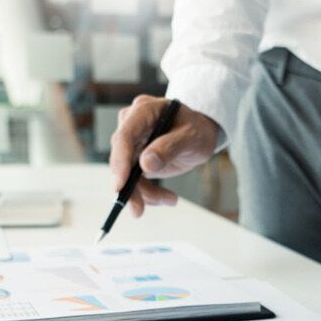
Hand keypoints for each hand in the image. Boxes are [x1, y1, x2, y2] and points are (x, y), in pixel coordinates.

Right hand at [108, 95, 220, 216]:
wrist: (200, 135)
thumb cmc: (197, 130)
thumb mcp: (191, 137)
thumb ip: (169, 147)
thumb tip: (146, 164)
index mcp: (144, 110)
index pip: (125, 136)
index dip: (120, 161)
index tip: (120, 186)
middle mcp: (132, 124)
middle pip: (121, 158)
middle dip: (130, 187)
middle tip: (138, 210)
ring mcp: (132, 141)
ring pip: (126, 174)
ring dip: (144, 193)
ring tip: (170, 200)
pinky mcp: (134, 157)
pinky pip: (134, 180)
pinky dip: (148, 193)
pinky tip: (167, 198)